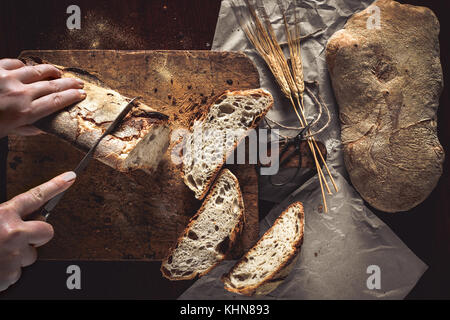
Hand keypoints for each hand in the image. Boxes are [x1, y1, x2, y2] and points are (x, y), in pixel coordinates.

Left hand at [0, 58, 85, 137]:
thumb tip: (42, 128)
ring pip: (37, 70)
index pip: (56, 101)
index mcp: (24, 112)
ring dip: (52, 71)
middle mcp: (20, 94)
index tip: (81, 94)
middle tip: (79, 83)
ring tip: (59, 73)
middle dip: (70, 83)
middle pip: (53, 85)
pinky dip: (24, 66)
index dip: (72, 96)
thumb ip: (25, 128)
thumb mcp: (6, 131)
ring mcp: (8, 78)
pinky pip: (16, 63)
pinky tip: (28, 68)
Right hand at [0, 171, 76, 291]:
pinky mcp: (11, 276)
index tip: (70, 177)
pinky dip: (8, 271)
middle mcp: (12, 234)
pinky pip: (18, 272)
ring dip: (18, 255)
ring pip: (31, 255)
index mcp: (3, 215)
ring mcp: (14, 256)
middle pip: (46, 231)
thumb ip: (6, 216)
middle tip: (16, 237)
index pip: (36, 196)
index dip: (55, 185)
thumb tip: (24, 217)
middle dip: (37, 235)